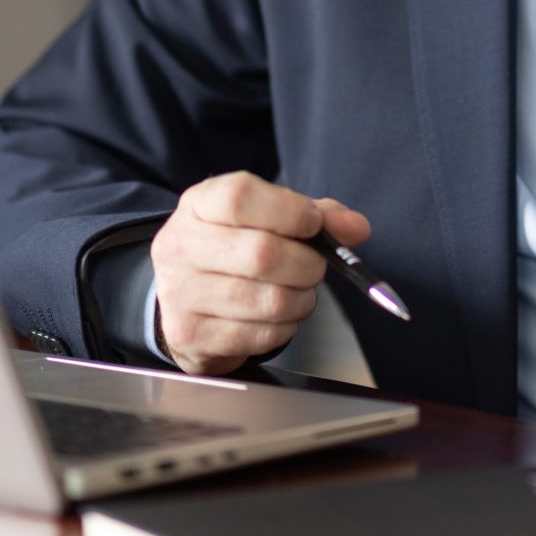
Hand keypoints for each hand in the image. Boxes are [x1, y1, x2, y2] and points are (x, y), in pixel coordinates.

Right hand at [150, 172, 371, 375]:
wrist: (184, 294)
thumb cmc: (234, 249)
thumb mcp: (267, 217)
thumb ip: (315, 215)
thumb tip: (356, 228)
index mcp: (198, 205)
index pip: (240, 198)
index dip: (289, 211)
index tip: (314, 223)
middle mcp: (180, 246)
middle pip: (262, 254)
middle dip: (307, 264)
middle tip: (314, 266)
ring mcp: (179, 294)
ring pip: (269, 301)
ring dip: (301, 299)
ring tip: (297, 292)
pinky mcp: (190, 336)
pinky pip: (261, 336)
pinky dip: (284, 328)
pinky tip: (275, 316)